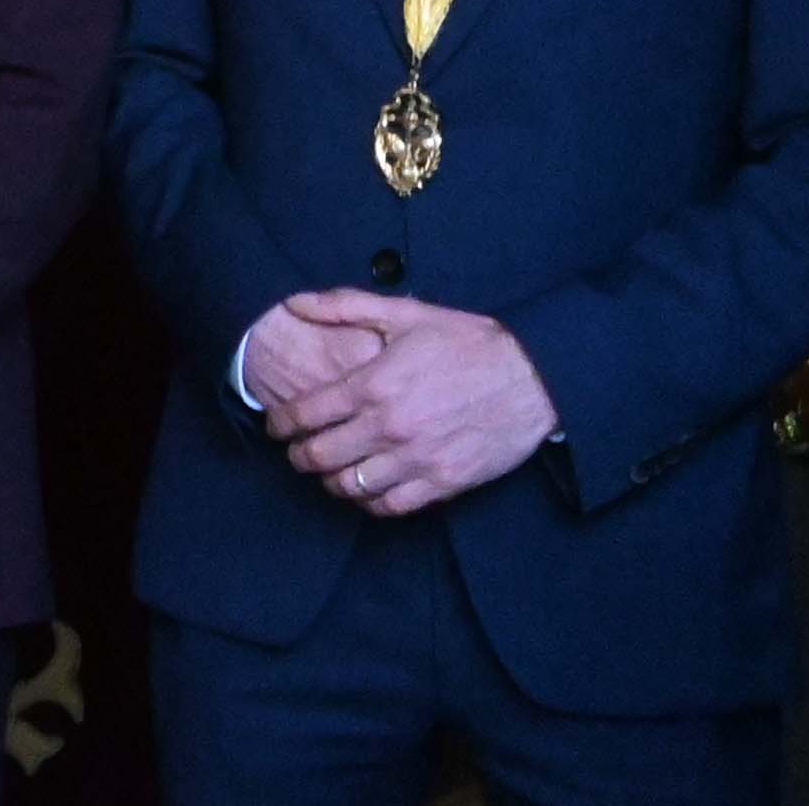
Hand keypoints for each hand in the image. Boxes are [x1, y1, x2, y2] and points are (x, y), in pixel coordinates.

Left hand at [267, 292, 558, 515]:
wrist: (533, 377)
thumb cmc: (468, 342)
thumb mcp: (405, 314)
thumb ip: (344, 306)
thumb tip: (295, 302)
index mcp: (373, 384)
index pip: (304, 414)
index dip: (280, 423)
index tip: (276, 426)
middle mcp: (388, 426)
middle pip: (319, 456)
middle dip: (298, 456)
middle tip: (296, 452)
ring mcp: (415, 459)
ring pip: (349, 487)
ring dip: (330, 480)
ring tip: (329, 470)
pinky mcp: (442, 483)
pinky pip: (389, 507)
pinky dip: (368, 502)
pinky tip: (365, 489)